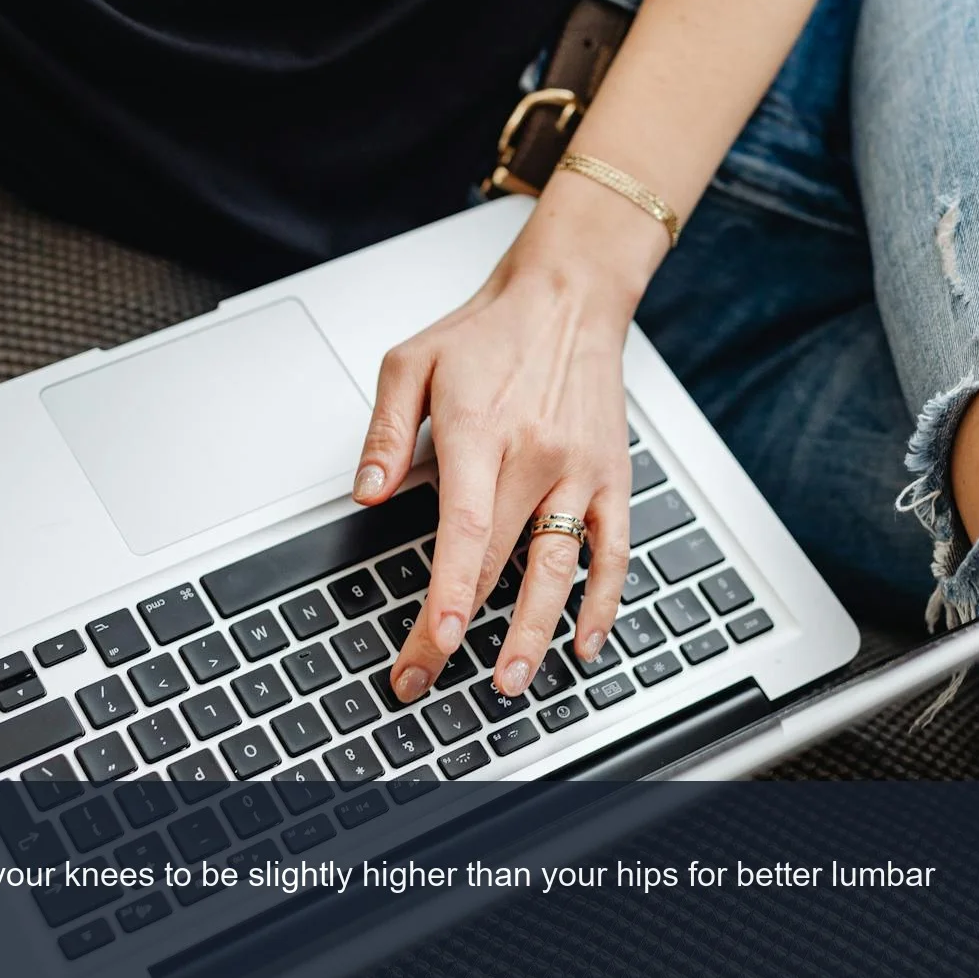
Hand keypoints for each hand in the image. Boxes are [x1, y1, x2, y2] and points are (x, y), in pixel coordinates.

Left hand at [353, 177, 669, 703]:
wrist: (569, 296)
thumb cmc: (490, 331)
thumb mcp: (412, 361)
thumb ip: (385, 431)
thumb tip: (365, 493)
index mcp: (480, 431)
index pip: (465, 529)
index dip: (449, 593)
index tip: (434, 641)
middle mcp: (535, 456)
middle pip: (497, 563)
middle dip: (456, 630)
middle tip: (422, 676)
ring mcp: (579, 472)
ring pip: (559, 569)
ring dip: (535, 633)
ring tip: (509, 681)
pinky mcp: (612, 478)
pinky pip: (614, 551)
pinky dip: (602, 601)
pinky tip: (585, 641)